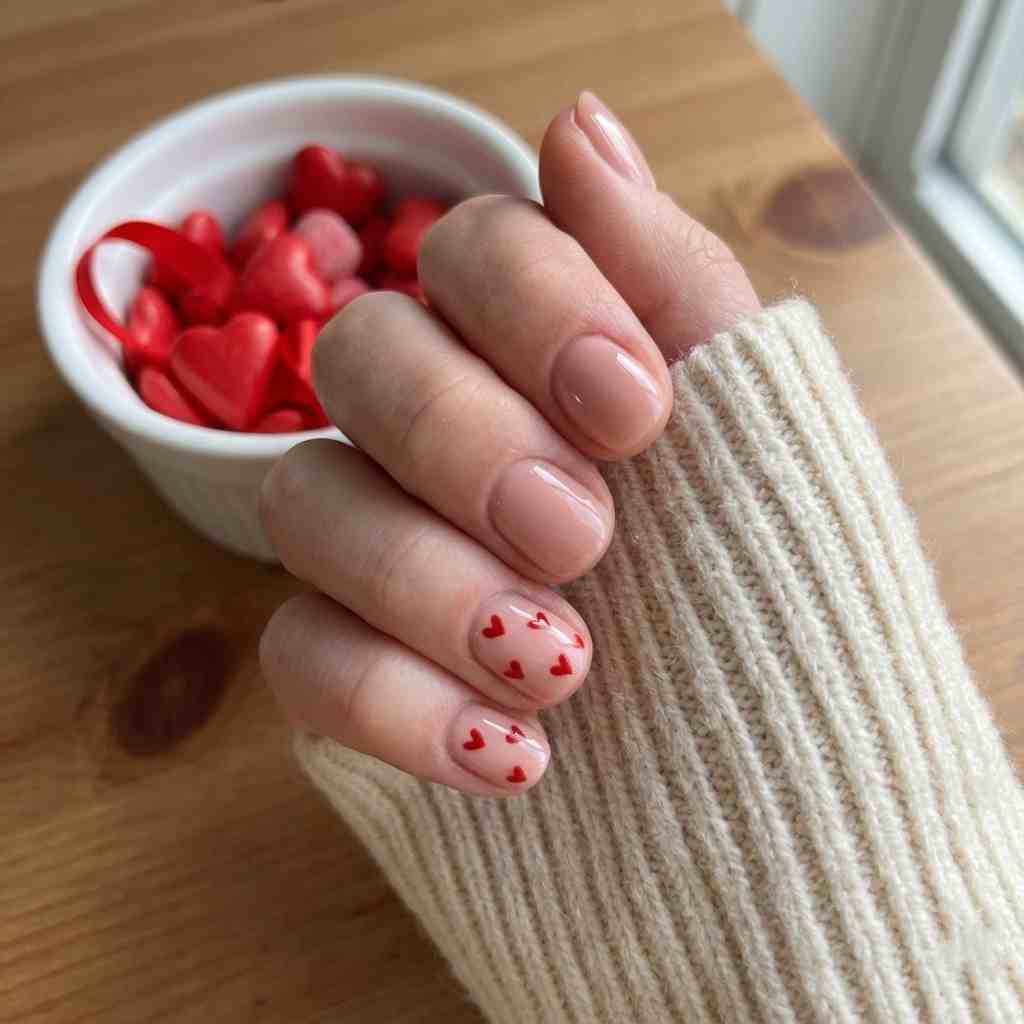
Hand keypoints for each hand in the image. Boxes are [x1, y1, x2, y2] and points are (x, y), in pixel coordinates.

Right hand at [259, 92, 758, 794]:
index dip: (533, 302)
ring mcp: (375, 543)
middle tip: (581, 537)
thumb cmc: (759, 582)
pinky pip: (297, 655)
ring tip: (562, 665)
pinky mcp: (342, 660)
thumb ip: (668, 276)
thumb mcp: (748, 423)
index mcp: (531, 353)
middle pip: (359, 355)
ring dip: (426, 580)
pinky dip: (396, 704)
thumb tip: (579, 123)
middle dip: (465, 439)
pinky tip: (511, 755)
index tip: (637, 410)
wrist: (759, 766)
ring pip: (302, 502)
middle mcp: (434, 429)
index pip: (470, 245)